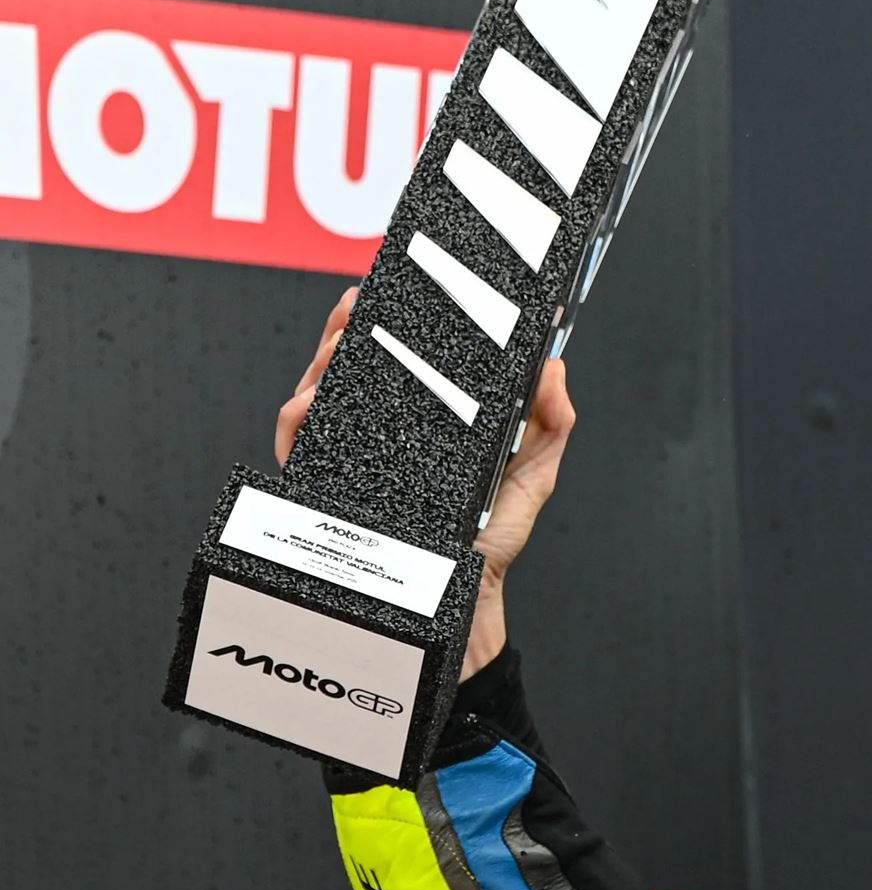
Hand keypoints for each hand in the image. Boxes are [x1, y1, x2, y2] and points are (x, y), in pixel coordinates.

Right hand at [274, 285, 578, 680]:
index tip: (401, 286)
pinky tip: (311, 401)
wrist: (461, 603)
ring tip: (339, 341)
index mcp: (429, 424)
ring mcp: (350, 457)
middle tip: (360, 305)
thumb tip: (556, 369)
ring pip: (319, 393)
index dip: (397, 321)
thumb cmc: (489, 543)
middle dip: (349, 328)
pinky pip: (298, 445)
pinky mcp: (324, 489)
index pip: (405, 361)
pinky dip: (298, 417)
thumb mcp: (533, 476)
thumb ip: (550, 422)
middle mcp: (384, 434)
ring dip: (322, 359)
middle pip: (353, 367)